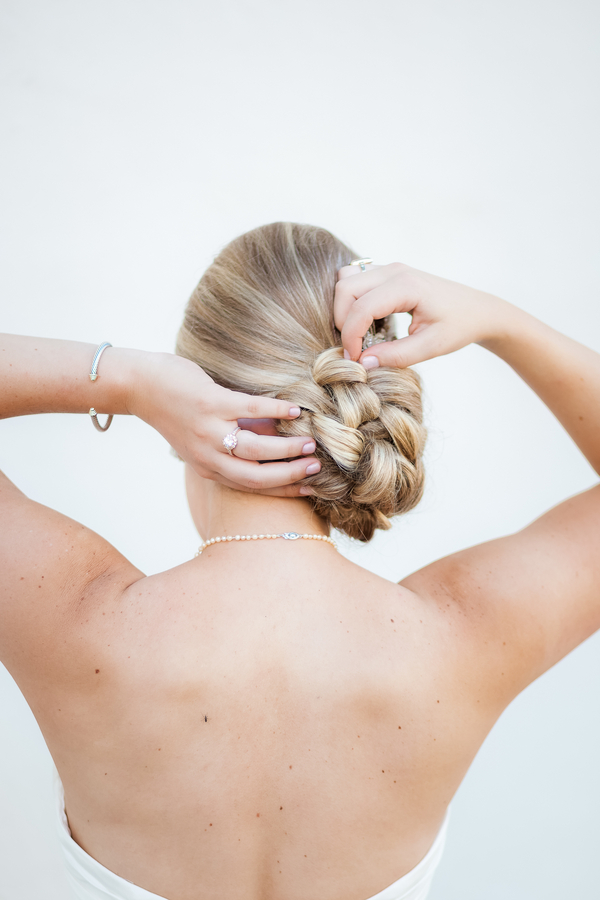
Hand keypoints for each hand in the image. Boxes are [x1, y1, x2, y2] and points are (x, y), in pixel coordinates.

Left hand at [127, 353, 319, 496]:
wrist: (142, 386)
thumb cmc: (177, 412)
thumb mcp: (201, 440)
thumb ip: (231, 448)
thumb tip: (275, 445)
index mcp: (208, 468)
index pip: (252, 487)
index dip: (283, 491)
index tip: (310, 490)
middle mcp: (208, 455)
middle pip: (257, 475)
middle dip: (290, 474)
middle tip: (316, 466)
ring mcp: (209, 429)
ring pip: (256, 448)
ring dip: (287, 448)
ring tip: (310, 442)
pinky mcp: (211, 402)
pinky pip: (251, 410)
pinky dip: (276, 411)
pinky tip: (295, 411)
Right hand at [334, 262, 510, 367]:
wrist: (478, 310)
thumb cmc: (459, 327)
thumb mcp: (430, 347)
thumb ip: (396, 356)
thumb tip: (363, 363)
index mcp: (407, 286)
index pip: (361, 308)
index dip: (351, 337)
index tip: (356, 360)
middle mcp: (394, 271)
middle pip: (345, 289)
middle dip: (343, 321)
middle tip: (356, 348)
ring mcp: (390, 268)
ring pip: (346, 281)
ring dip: (345, 308)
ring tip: (360, 333)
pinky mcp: (388, 273)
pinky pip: (356, 281)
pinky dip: (353, 301)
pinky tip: (369, 322)